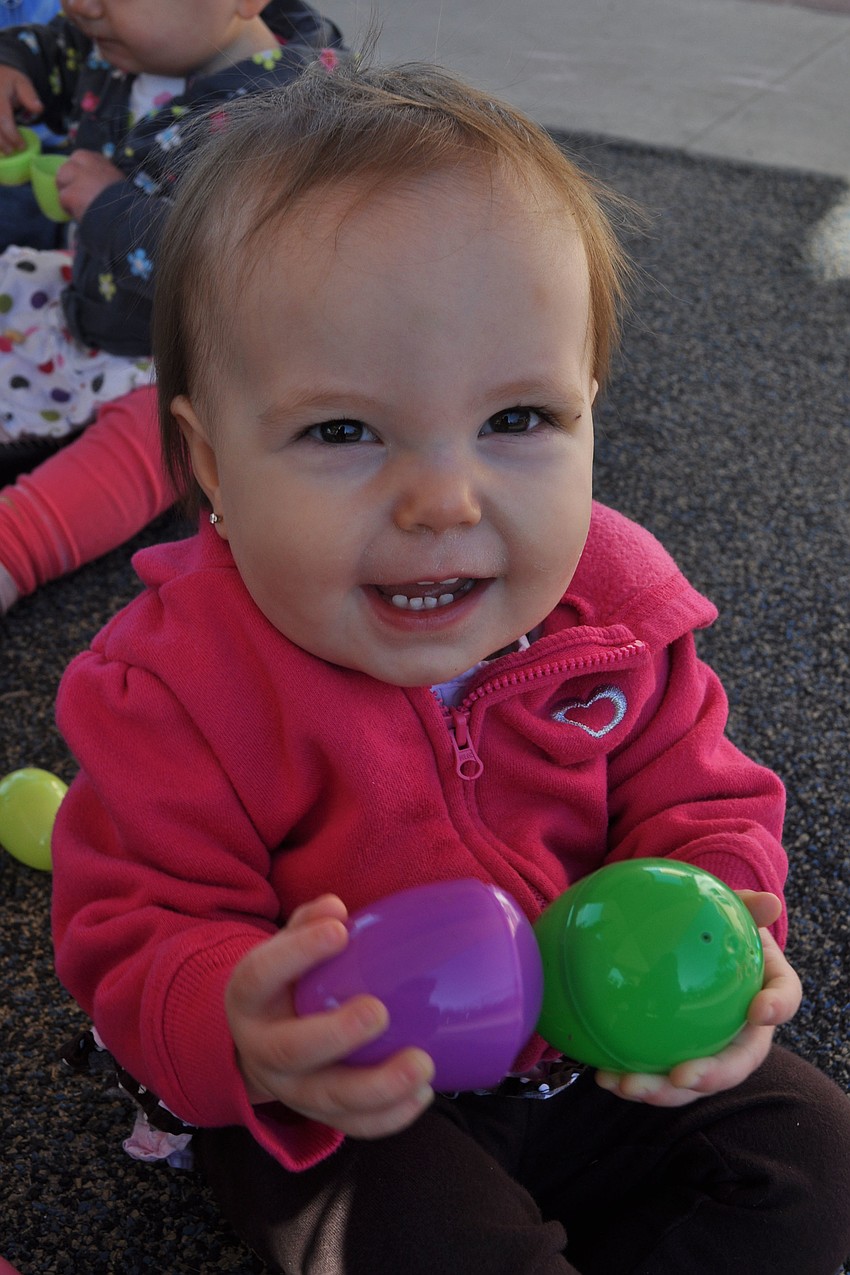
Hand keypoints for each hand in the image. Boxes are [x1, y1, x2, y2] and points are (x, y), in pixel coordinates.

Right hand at [0, 66, 42, 153]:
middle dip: (3, 142)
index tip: (22, 146)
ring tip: (6, 151)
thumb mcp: (22, 83)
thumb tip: (38, 108)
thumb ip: (29, 96)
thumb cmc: (9, 82)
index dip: (12, 134)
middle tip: (13, 151)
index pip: (3, 118)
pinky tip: (0, 146)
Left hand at [55, 149, 123, 220]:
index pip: (81, 159)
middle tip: (77, 194)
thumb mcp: (117, 180)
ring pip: (60, 179)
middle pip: (67, 167)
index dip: (79, 171)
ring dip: (66, 190)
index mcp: (99, 159)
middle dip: (68, 179)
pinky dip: (69, 208)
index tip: (84, 182)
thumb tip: (97, 182)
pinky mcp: (70, 193)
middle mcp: (86, 163)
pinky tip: (79, 213)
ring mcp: (76, 177)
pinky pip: (62, 199)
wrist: (123, 214)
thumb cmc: (124, 200)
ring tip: (76, 203)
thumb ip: (104, 175)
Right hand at [225, 894, 435, 1137]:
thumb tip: (336, 907)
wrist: (262, 1038)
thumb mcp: (285, 948)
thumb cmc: (287, 981)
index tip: (340, 930)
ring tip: (422, 1065)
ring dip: (378, 1087)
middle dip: (336, 1035)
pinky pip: (352, 1126)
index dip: (297, 954)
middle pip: (291, 1051)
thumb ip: (308, 923)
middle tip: (378, 1012)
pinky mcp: (318, 1113)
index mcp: (248, 999)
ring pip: (327, 1100)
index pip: (261, 976)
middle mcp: (261, 1050)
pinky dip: (390, 1117)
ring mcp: (289, 1089)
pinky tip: (423, 1095)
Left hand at [595, 891, 800, 1106]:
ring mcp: (710, 1053)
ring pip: (692, 1083)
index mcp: (766, 994)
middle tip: (680, 1077)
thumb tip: (770, 902)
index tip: (758, 1010)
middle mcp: (743, 1034)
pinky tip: (603, 1076)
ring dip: (659, 1091)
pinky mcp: (677, 1060)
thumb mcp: (734, 915)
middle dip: (709, 1077)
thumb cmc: (720, 932)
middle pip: (734, 1064)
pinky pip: (657, 1075)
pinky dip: (630, 1079)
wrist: (698, 947)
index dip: (776, 1008)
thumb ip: (747, 907)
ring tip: (625, 1085)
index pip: (783, 1000)